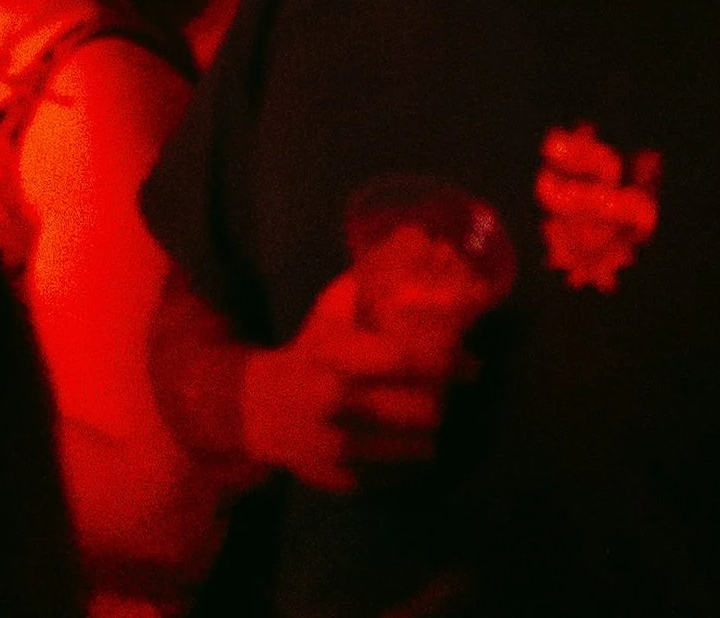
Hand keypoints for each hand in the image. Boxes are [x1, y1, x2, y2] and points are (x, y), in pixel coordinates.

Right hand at [240, 269, 454, 494]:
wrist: (261, 409)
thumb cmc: (311, 349)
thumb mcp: (332, 309)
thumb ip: (374, 277)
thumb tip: (420, 237)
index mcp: (330, 354)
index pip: (400, 356)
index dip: (438, 356)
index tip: (458, 353)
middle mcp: (333, 403)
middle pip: (421, 408)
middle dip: (443, 397)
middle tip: (453, 386)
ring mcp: (339, 448)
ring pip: (419, 445)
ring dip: (432, 428)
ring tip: (432, 410)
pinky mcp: (346, 481)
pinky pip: (404, 474)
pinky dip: (413, 456)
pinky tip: (408, 438)